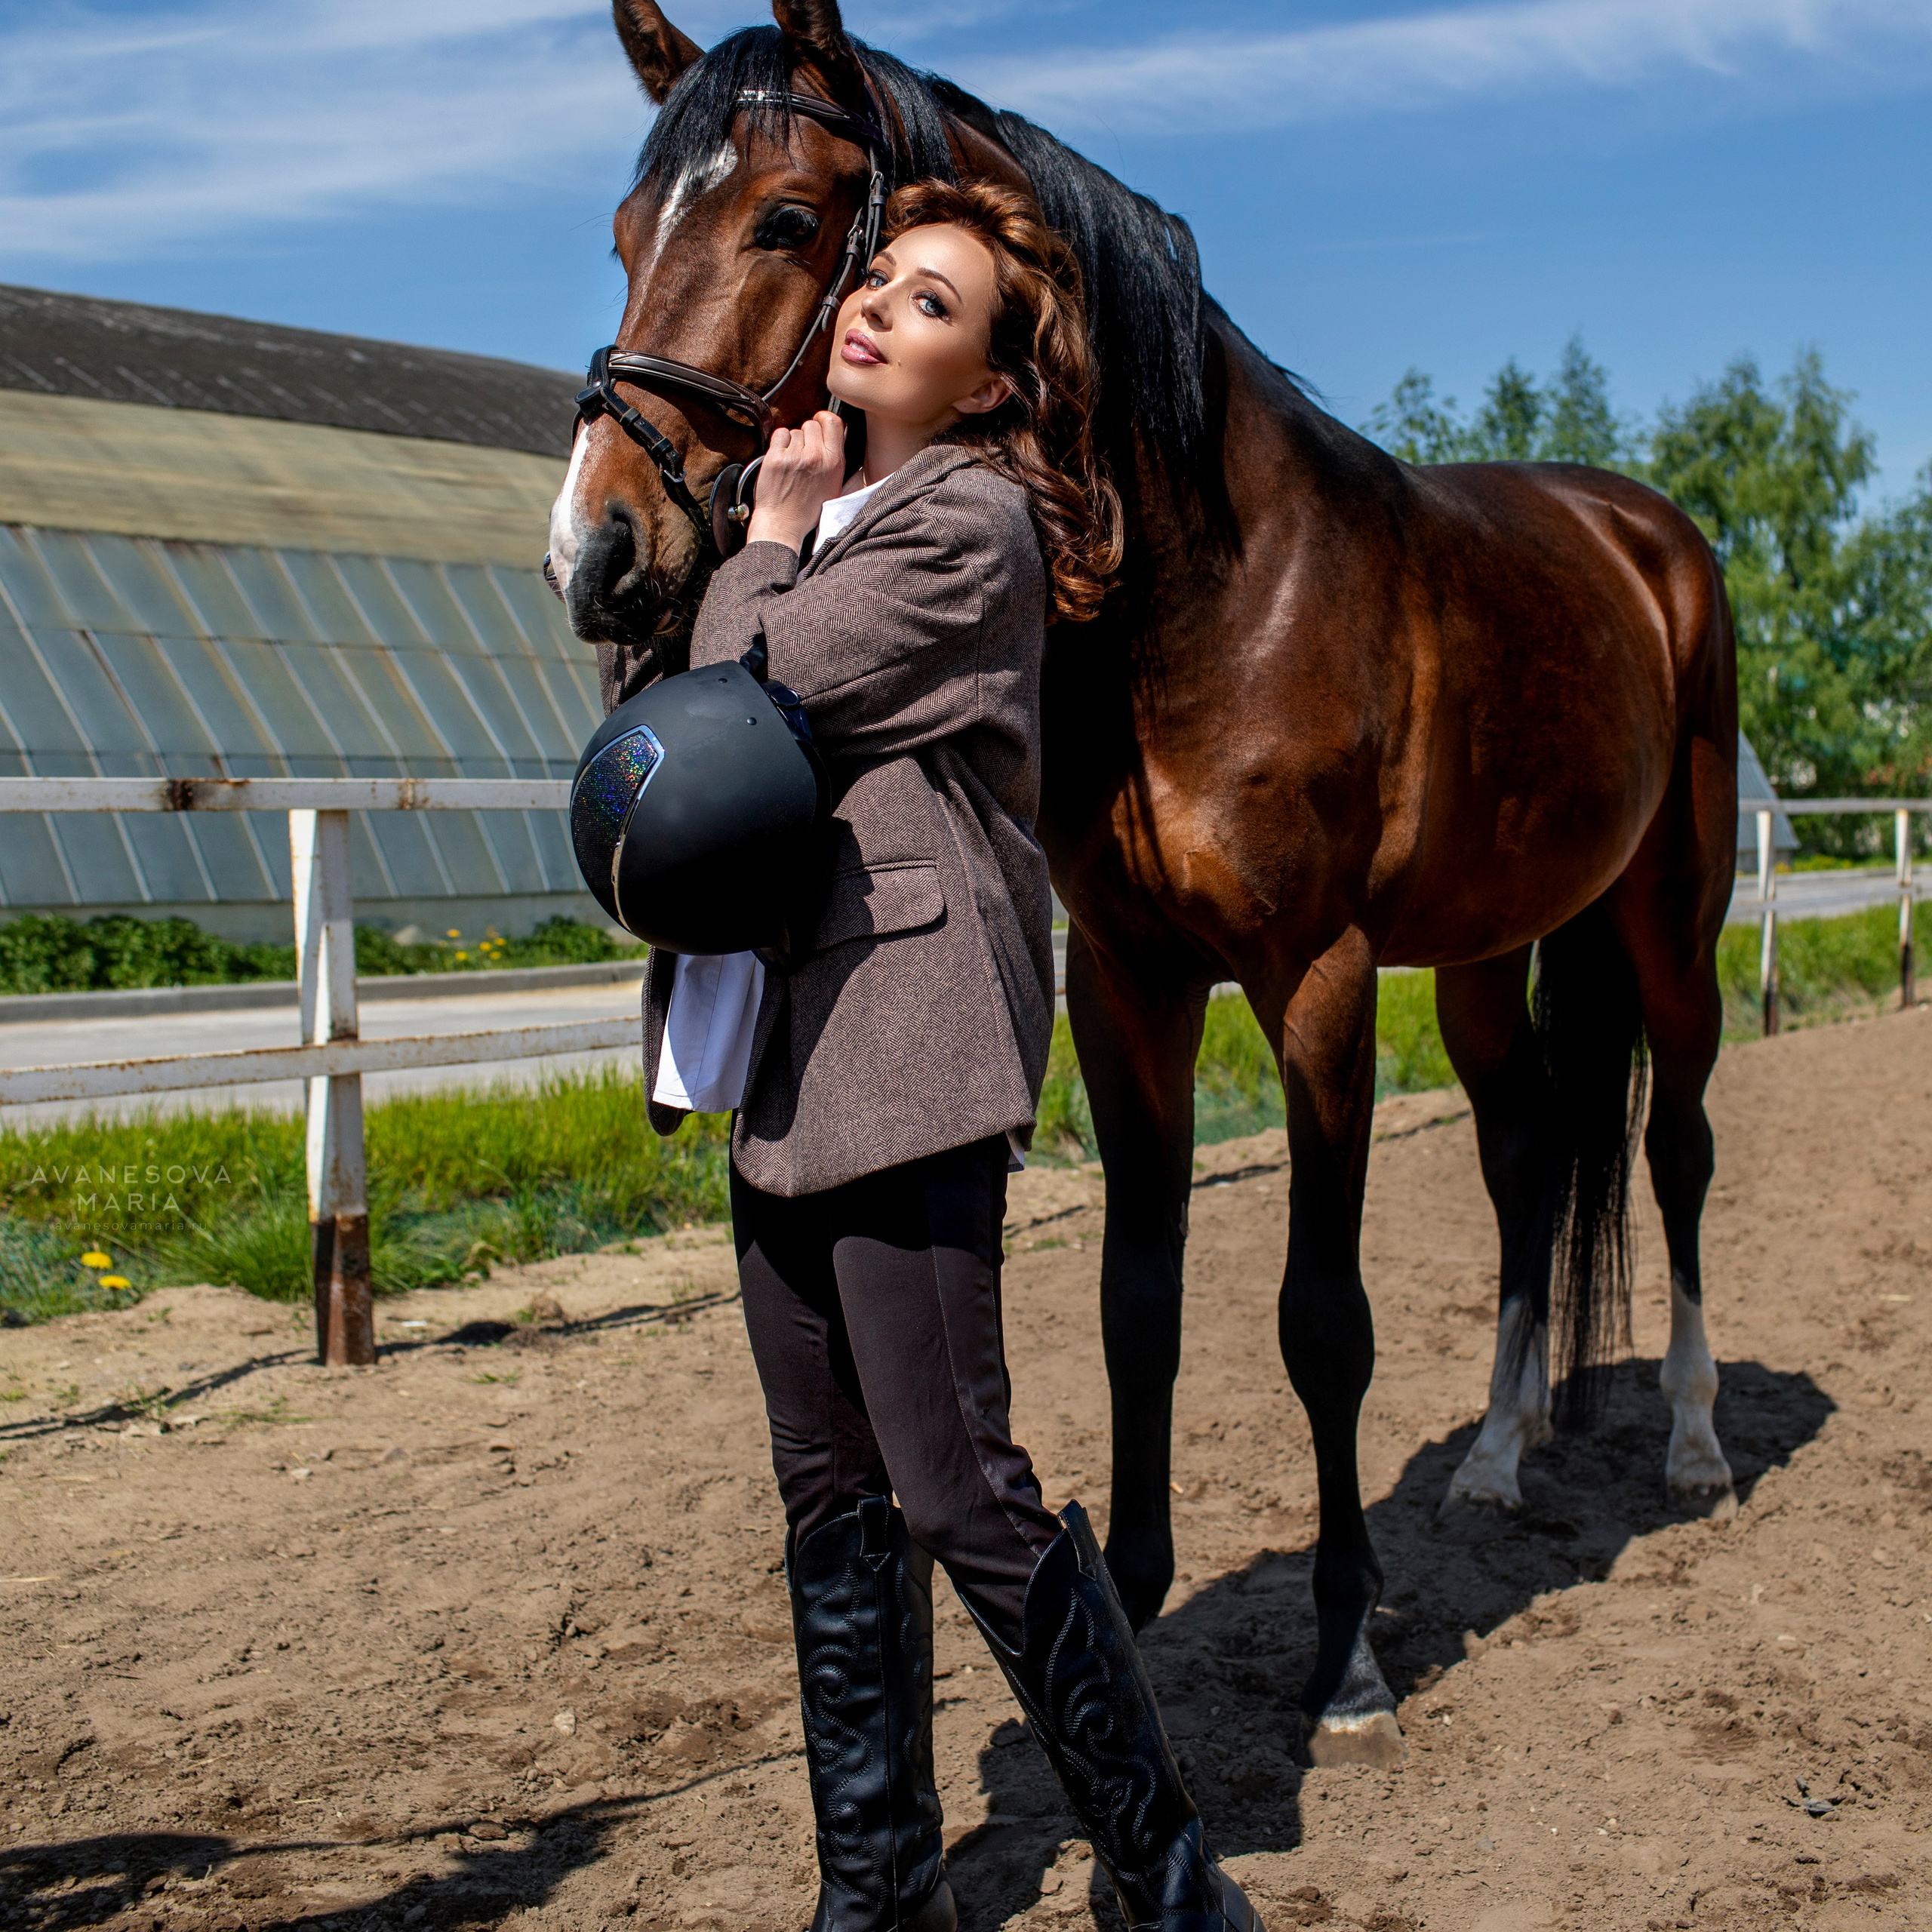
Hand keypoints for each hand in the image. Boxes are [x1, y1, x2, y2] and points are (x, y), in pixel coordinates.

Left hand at [745, 410, 847, 552]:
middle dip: (807, 434)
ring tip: (792, 462)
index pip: (833, 421)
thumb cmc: (808, 509)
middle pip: (812, 424)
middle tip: (804, 451)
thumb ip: (836, 459)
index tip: (819, 422)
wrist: (783, 524)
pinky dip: (779, 443)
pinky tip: (782, 459)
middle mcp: (816, 456)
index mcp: (834, 462)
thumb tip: (836, 434)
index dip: (824, 418)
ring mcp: (795, 456)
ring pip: (795, 431)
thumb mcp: (834, 486)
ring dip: (793, 442)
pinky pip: (779, 434)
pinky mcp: (776, 457)